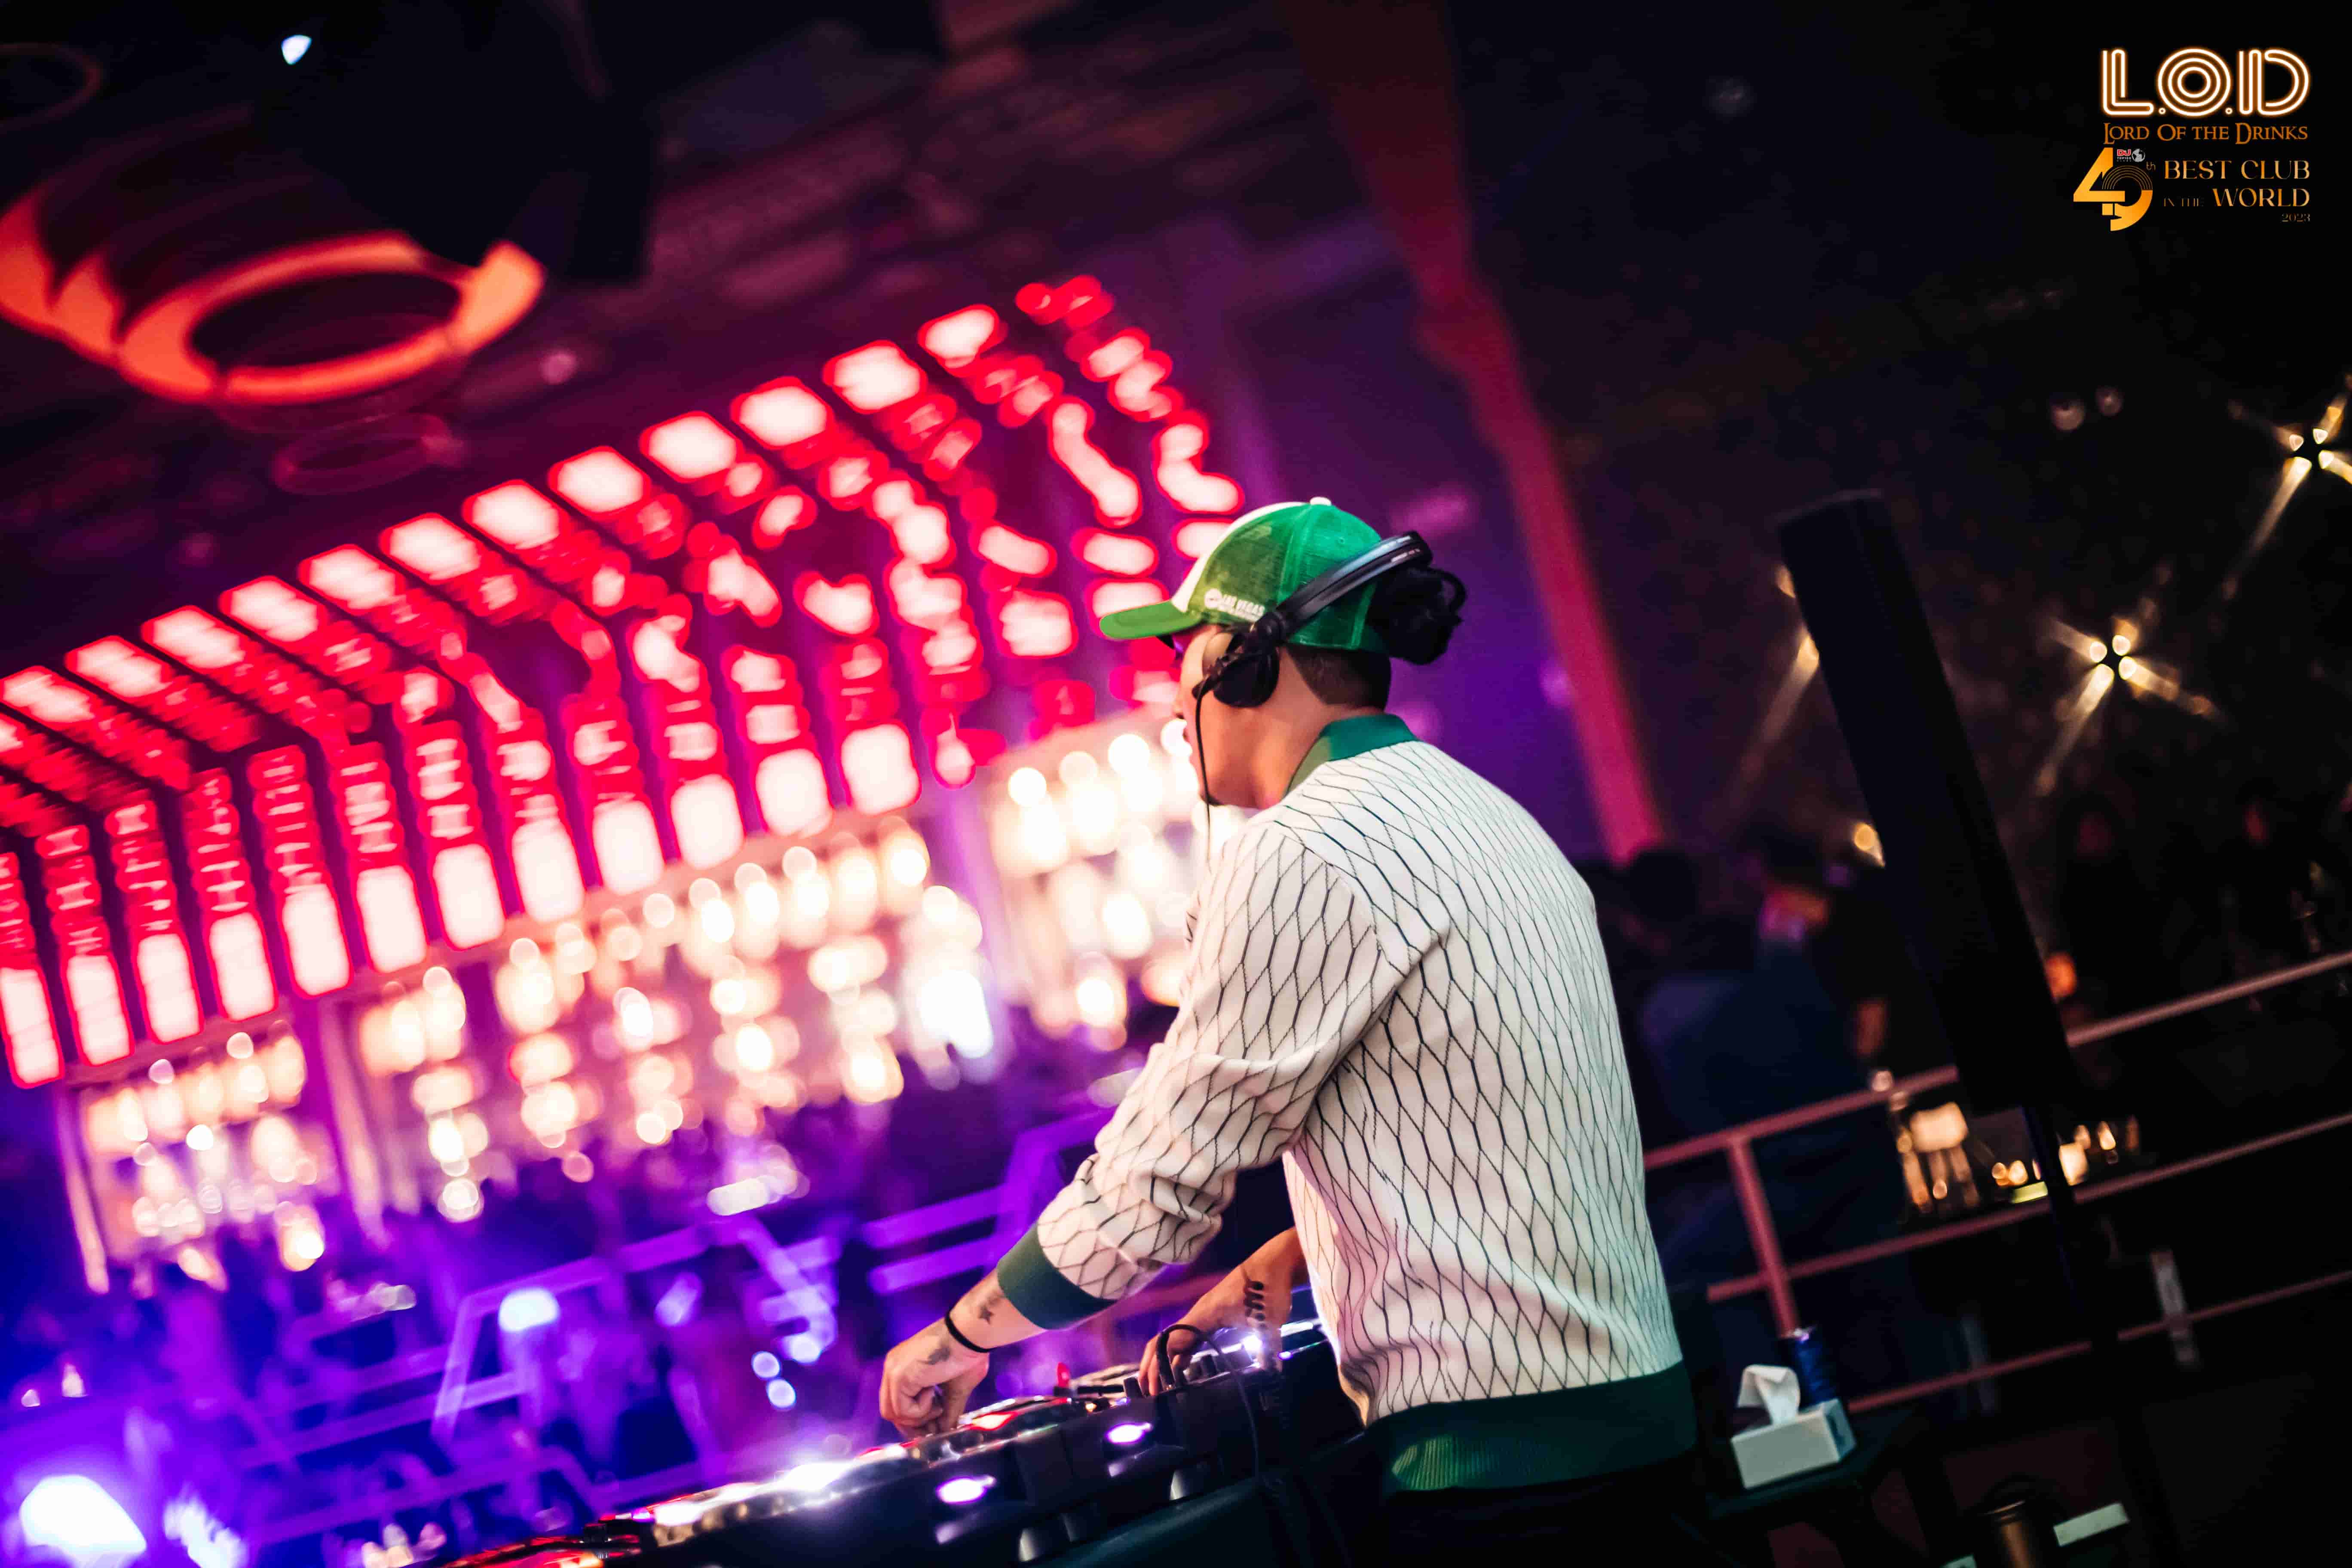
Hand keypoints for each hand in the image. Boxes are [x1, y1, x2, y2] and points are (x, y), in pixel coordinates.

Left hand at [880, 1320, 989, 1438]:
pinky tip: (934, 1393)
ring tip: (938, 1404)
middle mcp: (893, 1367)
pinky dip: (921, 1410)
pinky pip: (902, 1410)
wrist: (969, 1335)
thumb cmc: (967, 1355)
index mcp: (903, 1366)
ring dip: (919, 1417)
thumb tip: (944, 1431)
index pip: (896, 1402)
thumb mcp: (955, 1389)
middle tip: (934, 1426)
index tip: (932, 1426)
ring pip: (893, 1413)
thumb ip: (946, 1411)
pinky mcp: (898, 1377)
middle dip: (913, 1425)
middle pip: (890, 1410)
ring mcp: (893, 1371)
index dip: (913, 1419)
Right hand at [1139, 1229, 1304, 1395]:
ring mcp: (1204, 1315)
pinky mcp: (1213, 1317)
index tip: (1156, 1390)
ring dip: (1164, 1359)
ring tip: (1160, 1385)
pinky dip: (1180, 1353)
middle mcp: (1198, 1314)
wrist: (1275, 1263)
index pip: (1170, 1342)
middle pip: (1163, 1340)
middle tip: (1148, 1392)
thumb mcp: (1268, 1321)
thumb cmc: (1268, 1288)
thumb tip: (1273, 1372)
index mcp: (1204, 1314)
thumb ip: (1268, 1348)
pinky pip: (1189, 1336)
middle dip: (1152, 1365)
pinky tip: (1181, 1368)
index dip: (1158, 1366)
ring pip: (1174, 1338)